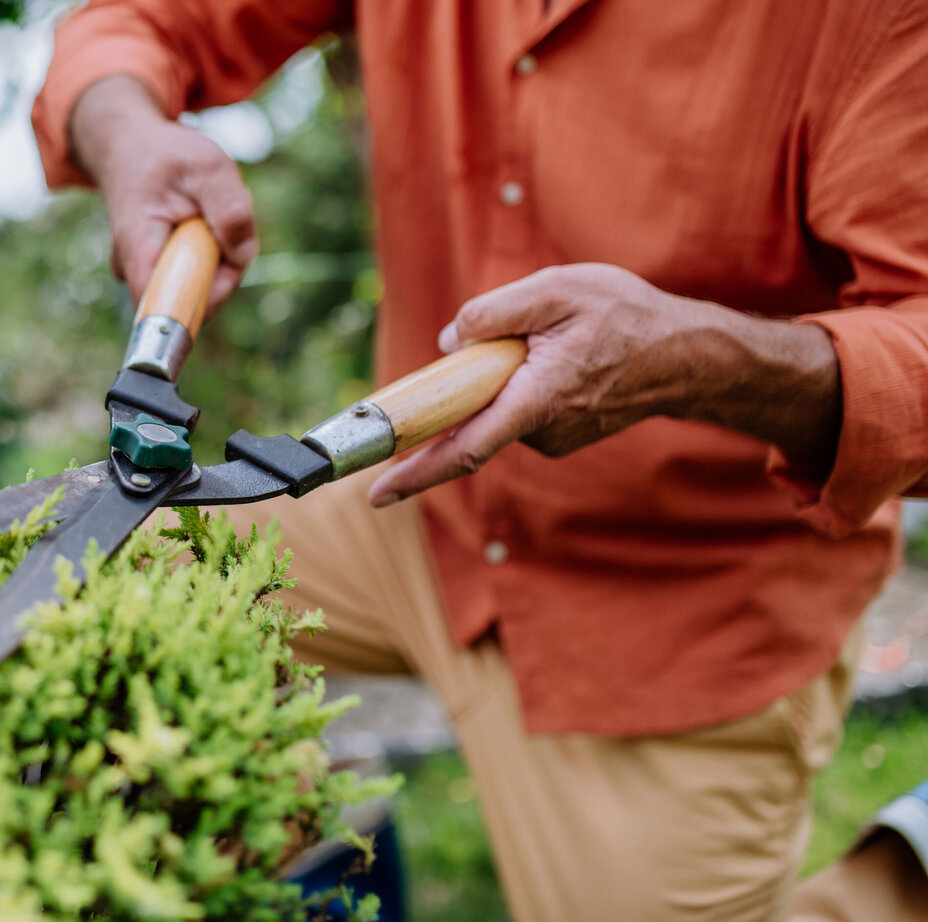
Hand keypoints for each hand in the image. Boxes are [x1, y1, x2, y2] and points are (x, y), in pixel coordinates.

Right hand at [68, 76, 256, 311]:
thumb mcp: (207, 166)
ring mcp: (145, 273)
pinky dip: (211, 250)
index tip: (223, 273)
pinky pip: (197, 275)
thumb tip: (243, 255)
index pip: (161, 307)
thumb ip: (230, 209)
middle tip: (221, 216)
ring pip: (199, 286)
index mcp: (138, 248)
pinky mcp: (158, 270)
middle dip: (222, 265)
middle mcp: (134, 270)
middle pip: (192, 298)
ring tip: (208, 208)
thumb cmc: (164, 154)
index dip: (197, 306)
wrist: (129, 144)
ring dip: (218, 253)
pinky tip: (202, 217)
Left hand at [367, 263, 840, 506]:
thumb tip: (449, 341)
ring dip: (499, 375)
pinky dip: (517, 381)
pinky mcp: (557, 433)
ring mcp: (551, 438)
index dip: (416, 472)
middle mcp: (541, 431)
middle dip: (460, 393)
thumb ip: (496, 311)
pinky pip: (516, 407)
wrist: (690, 356)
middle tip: (493, 352)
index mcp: (536, 400)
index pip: (464, 448)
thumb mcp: (559, 289)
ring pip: (495, 407)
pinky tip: (559, 354)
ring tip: (555, 337)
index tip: (374, 493)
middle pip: (471, 420)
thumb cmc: (626, 317)